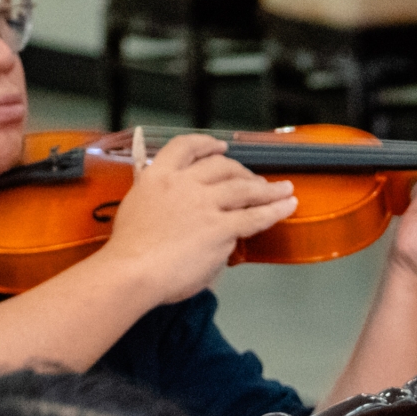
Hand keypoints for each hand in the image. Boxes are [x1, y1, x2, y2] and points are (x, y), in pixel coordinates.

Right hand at [100, 132, 298, 304]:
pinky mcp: (221, 228)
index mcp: (157, 176)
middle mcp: (183, 184)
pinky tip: (287, 205)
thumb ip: (161, 203)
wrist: (131, 271)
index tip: (219, 146)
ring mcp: (204, 204)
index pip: (184, 147)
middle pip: (221, 166)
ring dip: (268, 188)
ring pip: (244, 188)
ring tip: (284, 189)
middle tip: (255, 179)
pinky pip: (255, 216)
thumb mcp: (137, 211)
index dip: (206, 144)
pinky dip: (276, 209)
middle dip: (242, 171)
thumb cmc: (129, 253)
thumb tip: (183, 213)